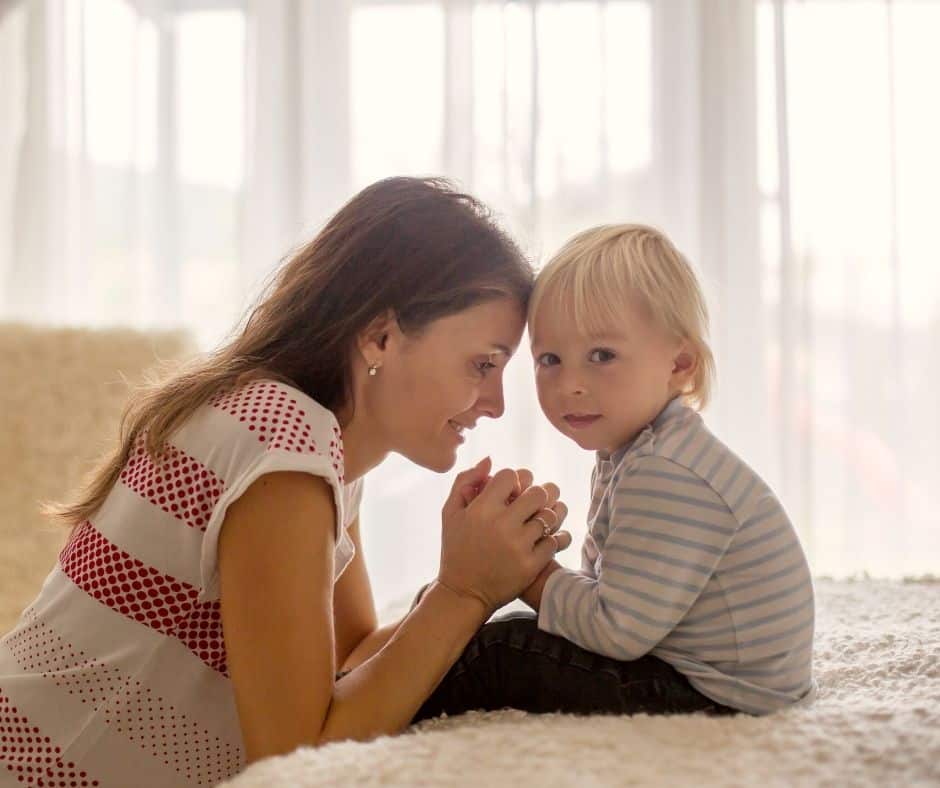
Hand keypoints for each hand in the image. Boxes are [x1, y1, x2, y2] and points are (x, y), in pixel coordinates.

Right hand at [438, 459, 570, 612]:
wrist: (463, 593)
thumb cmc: (456, 549)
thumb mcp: (450, 513)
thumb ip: (465, 481)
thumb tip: (490, 460)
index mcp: (481, 509)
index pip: (511, 475)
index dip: (513, 479)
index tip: (510, 491)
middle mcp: (501, 525)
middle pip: (538, 492)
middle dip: (536, 495)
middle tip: (531, 504)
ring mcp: (518, 545)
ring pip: (550, 516)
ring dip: (548, 516)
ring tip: (540, 521)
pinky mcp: (531, 565)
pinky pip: (556, 540)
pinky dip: (554, 538)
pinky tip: (544, 540)